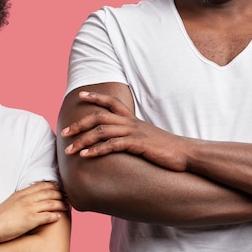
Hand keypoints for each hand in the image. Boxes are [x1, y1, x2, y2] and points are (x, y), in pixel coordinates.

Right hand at [0, 182, 67, 242]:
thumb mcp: (12, 200)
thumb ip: (23, 197)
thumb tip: (30, 196)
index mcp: (23, 192)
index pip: (43, 185)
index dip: (54, 186)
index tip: (60, 189)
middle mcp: (28, 198)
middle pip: (50, 192)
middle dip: (61, 194)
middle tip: (67, 197)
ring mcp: (30, 208)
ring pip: (52, 203)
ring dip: (61, 204)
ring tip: (66, 207)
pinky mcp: (31, 219)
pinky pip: (48, 216)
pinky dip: (55, 216)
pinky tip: (58, 217)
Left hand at [61, 91, 188, 170]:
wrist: (186, 153)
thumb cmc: (167, 148)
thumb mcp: (148, 138)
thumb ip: (133, 136)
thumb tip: (123, 142)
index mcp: (133, 120)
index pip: (111, 102)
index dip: (96, 97)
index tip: (81, 95)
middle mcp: (131, 123)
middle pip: (99, 116)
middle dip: (79, 123)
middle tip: (64, 132)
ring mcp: (134, 133)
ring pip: (101, 131)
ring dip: (82, 140)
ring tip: (68, 149)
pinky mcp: (137, 145)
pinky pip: (112, 145)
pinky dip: (96, 150)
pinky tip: (85, 156)